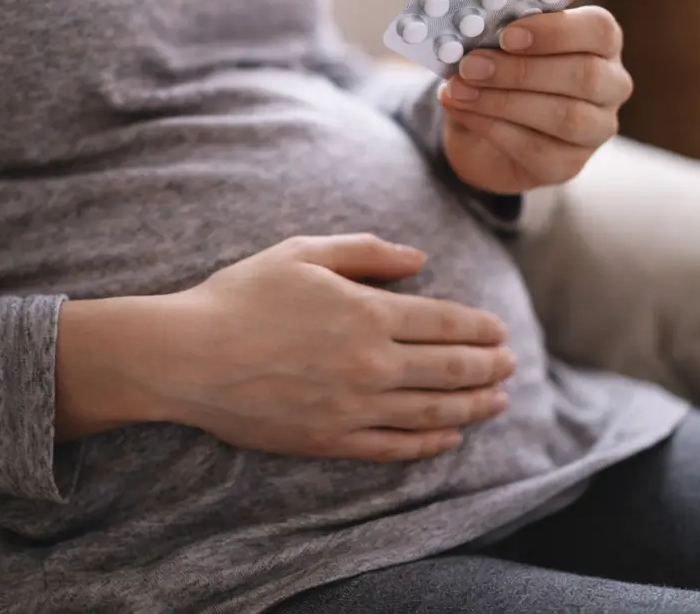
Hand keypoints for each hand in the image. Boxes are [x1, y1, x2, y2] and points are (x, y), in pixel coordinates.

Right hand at [154, 234, 514, 461]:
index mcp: (367, 312)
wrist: (188, 356)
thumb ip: (367, 252)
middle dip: (488, 367)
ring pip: (431, 411)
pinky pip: (394, 448)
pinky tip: (448, 438)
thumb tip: (419, 258)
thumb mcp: (304, 252)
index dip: (479, 328)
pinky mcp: (330, 440)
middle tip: (510, 365)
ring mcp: (353, 407)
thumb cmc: (242, 295)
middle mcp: (371, 363)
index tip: (499, 330)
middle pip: (449, 369)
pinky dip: (429, 444)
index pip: (444, 323)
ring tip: (498, 402)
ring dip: (473, 407)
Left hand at [438, 6, 633, 194]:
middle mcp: (610, 86)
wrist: (480, 131)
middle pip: (583, 76)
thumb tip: (498, 0)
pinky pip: (535, 148)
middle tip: (470, 65)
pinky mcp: (568, 165)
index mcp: (601, 44)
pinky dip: (491, 126)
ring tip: (458, 88)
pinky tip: (461, 109)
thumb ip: (508, 21)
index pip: (599, 31)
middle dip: (520, 70)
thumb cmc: (500, 72)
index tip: (507, 35)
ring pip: (563, 116)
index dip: (554, 32)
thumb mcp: (501, 41)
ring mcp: (595, 130)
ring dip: (502, 100)